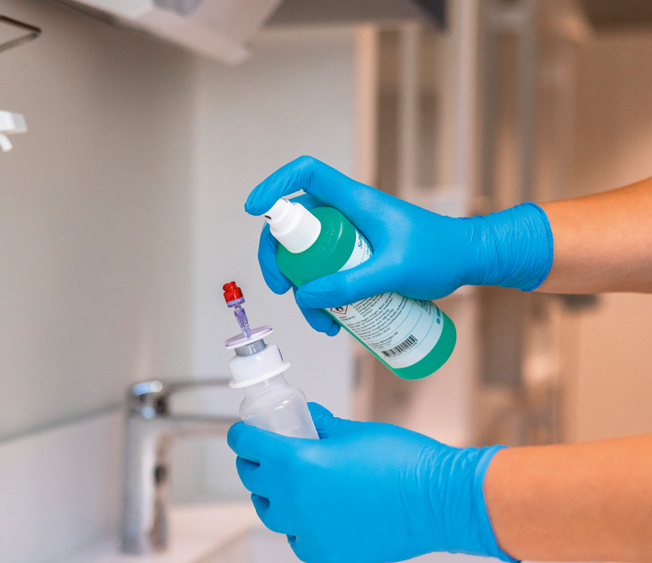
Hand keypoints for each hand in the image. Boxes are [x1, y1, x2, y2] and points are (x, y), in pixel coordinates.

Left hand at [227, 403, 516, 562]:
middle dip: (254, 463)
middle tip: (266, 454)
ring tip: (289, 486)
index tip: (246, 431)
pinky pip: (298, 539)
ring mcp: (308, 532)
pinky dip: (299, 526)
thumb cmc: (402, 461)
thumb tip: (305, 417)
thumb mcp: (353, 430)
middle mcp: (294, 500)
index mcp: (295, 463)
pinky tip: (314, 514)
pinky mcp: (327, 555)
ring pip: (272, 514)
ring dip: (273, 497)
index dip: (242, 434)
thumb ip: (321, 426)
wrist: (438, 500)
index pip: (246, 445)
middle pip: (253, 480)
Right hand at [247, 156, 552, 332]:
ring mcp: (348, 238)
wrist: (469, 261)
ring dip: (303, 291)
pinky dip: (321, 299)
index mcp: (354, 201)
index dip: (275, 184)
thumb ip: (351, 284)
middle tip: (283, 289)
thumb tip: (305, 297)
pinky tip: (335, 324)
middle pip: (293, 226)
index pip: (306, 174)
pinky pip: (325, 275)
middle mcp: (345, 215)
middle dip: (279, 260)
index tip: (254, 209)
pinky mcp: (354, 259)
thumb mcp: (395, 270)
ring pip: (306, 258)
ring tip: (324, 324)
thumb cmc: (442, 254)